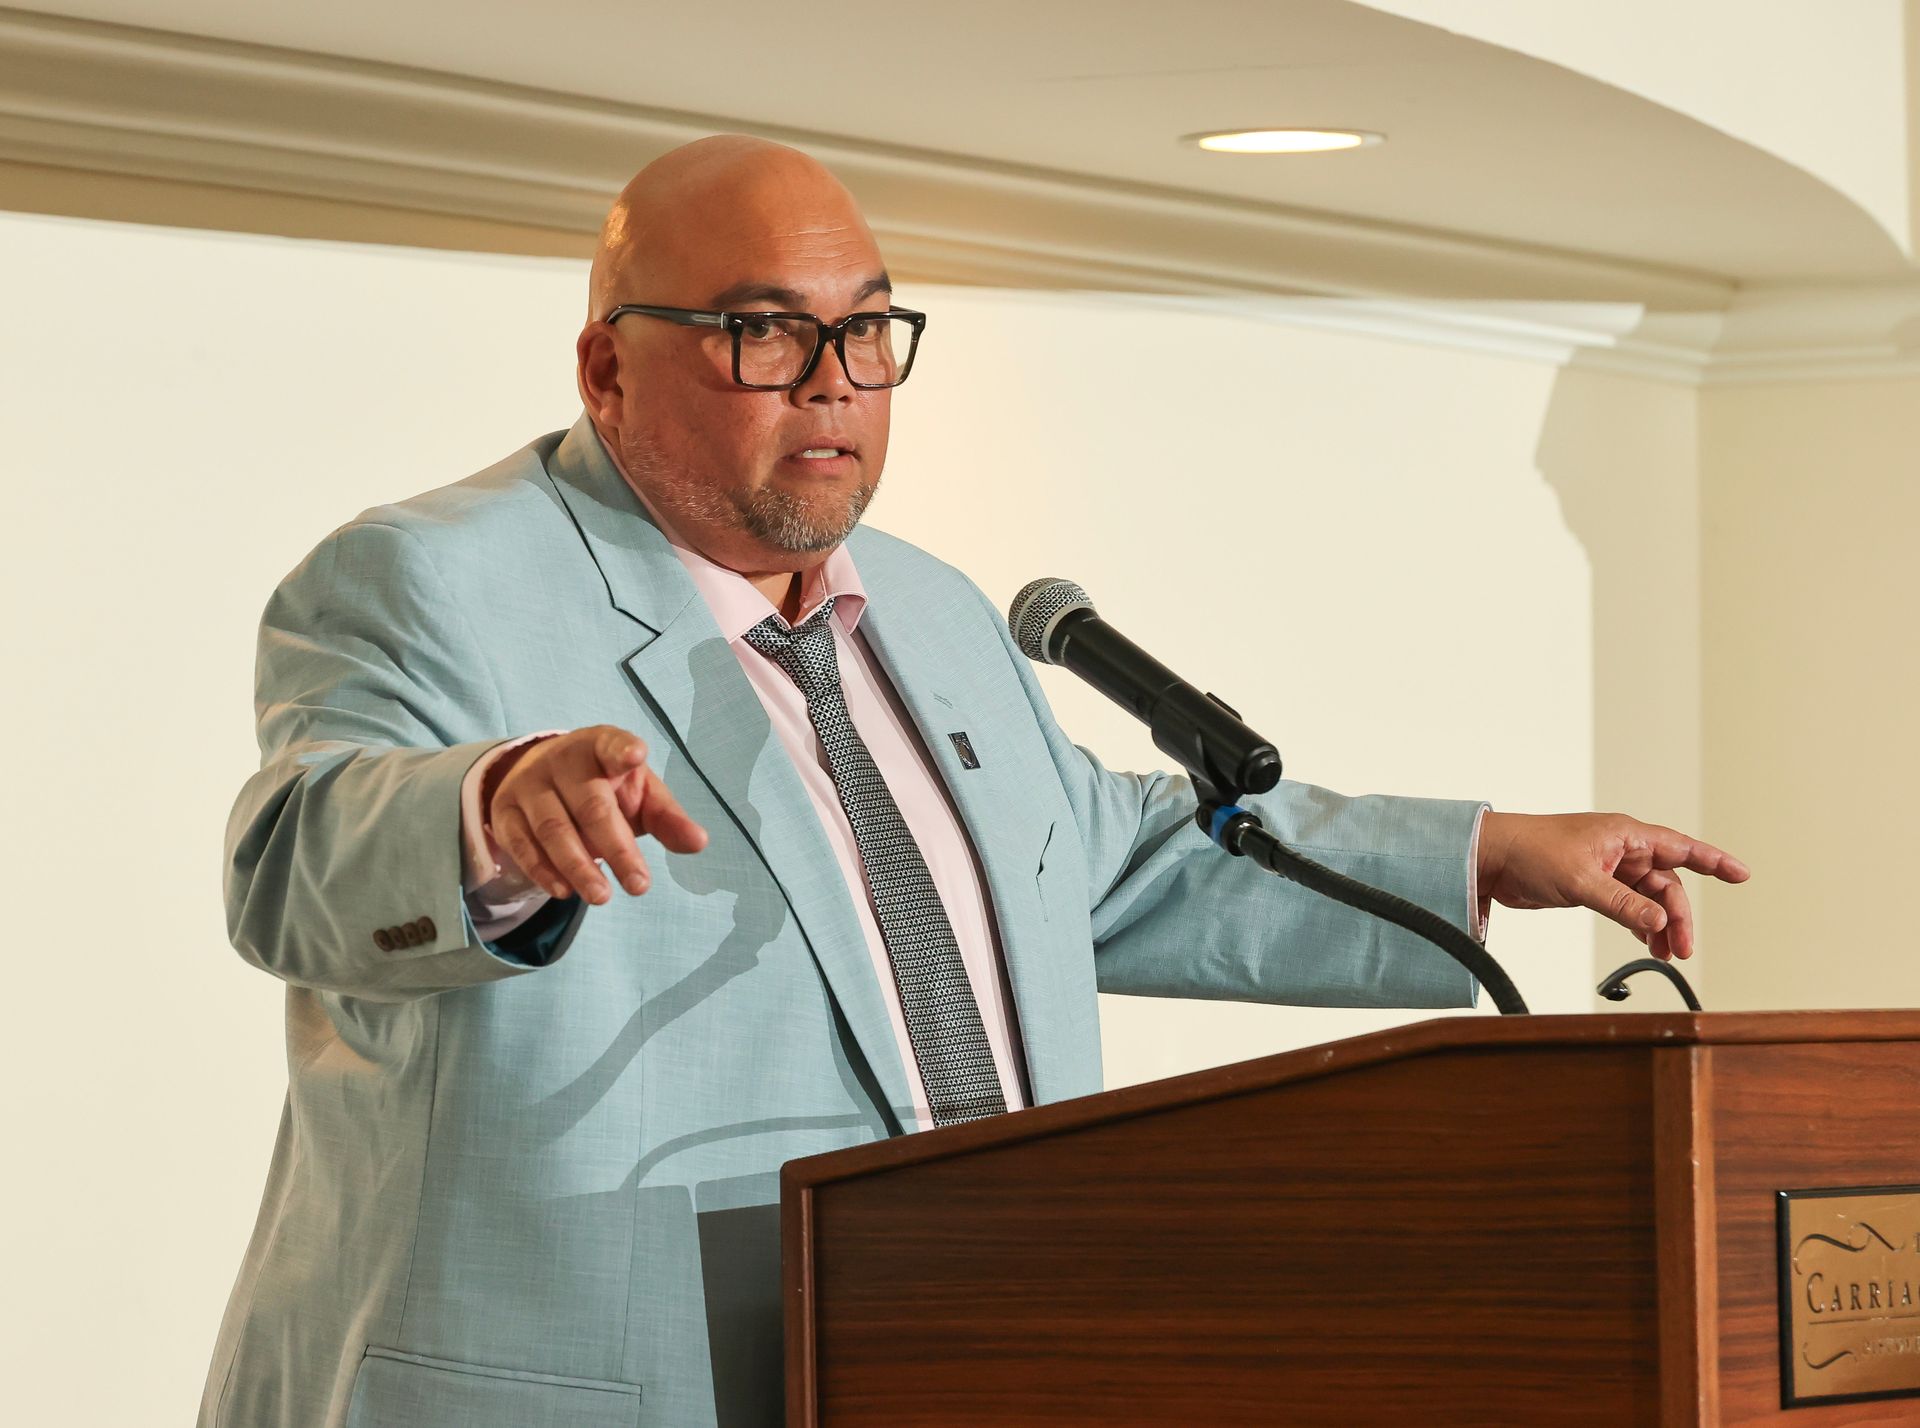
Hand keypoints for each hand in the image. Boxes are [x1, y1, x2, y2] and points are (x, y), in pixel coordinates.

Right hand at [485, 724, 707, 904]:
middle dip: (616, 848)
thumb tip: (698, 843)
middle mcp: (562, 760)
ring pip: (552, 829)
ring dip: (578, 867)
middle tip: (639, 887)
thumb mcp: (639, 794)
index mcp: (601, 746)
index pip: (612, 744)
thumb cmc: (605, 785)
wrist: (542, 775)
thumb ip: (667, 817)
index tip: (636, 755)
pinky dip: (541, 870)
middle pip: (590, 805)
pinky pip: (520, 843)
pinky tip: (563, 891)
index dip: (623, 749)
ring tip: (602, 896)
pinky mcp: (503, 810)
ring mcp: (529, 784)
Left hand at [1476, 812, 1749, 960]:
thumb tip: (1658, 922)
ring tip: (1665, 954)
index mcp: (1624, 835)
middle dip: (1677, 916)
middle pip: (1666, 883)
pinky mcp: (1592, 884)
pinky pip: (1628, 905)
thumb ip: (1622, 903)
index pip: (1680, 847)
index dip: (1713, 861)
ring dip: (1659, 924)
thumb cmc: (1531, 851)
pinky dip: (1639, 923)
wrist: (1492, 858)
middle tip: (1681, 949)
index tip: (1742, 875)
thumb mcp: (1580, 880)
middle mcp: (1620, 848)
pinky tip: (1646, 943)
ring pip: (1648, 898)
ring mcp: (1607, 867)